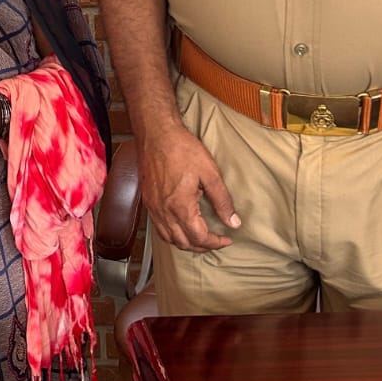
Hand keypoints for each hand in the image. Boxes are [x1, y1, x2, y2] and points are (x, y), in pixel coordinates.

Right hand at [138, 119, 240, 252]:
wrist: (156, 134)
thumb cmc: (181, 148)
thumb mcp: (210, 173)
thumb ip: (222, 201)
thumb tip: (233, 221)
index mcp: (180, 206)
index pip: (199, 238)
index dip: (216, 242)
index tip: (227, 239)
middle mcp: (164, 211)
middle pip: (183, 243)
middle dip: (202, 247)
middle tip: (216, 241)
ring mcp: (153, 207)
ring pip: (169, 239)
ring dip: (186, 243)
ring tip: (200, 238)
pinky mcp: (148, 201)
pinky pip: (159, 228)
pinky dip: (172, 234)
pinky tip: (181, 227)